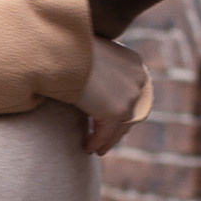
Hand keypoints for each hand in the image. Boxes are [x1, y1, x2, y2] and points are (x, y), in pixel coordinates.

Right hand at [74, 36, 145, 155]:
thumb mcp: (92, 56)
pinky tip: (86, 147)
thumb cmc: (67, 51)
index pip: (133, 94)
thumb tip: (95, 86)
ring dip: (107, 140)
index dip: (123, 110)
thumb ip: (101, 70)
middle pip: (131, 112)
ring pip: (120, 126)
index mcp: (134, 63)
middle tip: (105, 141)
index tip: (111, 123)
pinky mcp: (118, 111)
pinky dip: (97, 142)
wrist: (62, 52)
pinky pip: (106, 133)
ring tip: (96, 148)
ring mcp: (130, 96)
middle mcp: (138, 79)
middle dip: (118, 128)